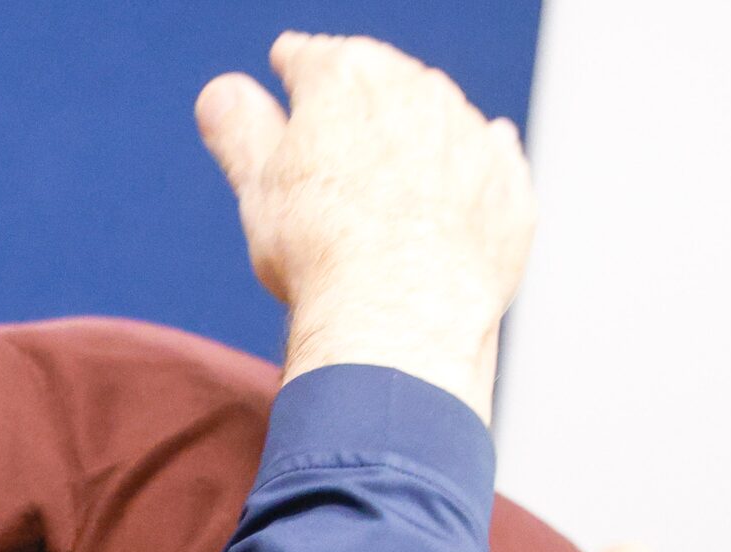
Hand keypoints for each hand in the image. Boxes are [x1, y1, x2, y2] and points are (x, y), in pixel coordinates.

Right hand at [197, 32, 536, 419]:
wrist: (400, 317)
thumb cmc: (320, 250)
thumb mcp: (258, 183)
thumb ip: (239, 128)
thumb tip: (222, 94)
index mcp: (345, 74)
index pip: (308, 57)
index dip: (291, 73)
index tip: (286, 80)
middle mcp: (416, 88)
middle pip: (378, 87)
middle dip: (356, 114)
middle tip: (333, 158)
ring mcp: (470, 134)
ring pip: (436, 122)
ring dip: (413, 144)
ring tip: (386, 194)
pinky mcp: (507, 185)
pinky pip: (489, 168)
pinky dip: (469, 180)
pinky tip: (447, 206)